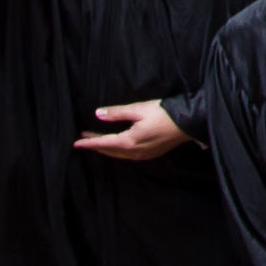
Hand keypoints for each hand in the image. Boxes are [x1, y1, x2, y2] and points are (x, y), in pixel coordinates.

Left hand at [72, 99, 190, 160]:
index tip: (76, 143)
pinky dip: (118, 151)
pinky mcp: (151, 154)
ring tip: (98, 141)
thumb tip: (98, 114)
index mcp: (129, 142)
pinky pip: (128, 156)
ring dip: (107, 148)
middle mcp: (134, 152)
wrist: (189, 123)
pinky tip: (118, 146)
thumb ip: (118, 113)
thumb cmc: (165, 113)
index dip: (89, 142)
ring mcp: (143, 155)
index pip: (103, 143)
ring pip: (118, 154)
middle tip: (84, 138)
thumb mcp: (140, 109)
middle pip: (109, 150)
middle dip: (96, 145)